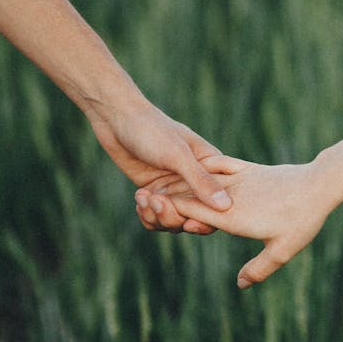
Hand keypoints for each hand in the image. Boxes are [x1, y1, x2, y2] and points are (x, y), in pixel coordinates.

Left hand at [87, 101, 230, 232]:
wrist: (117, 118)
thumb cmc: (153, 130)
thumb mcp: (178, 155)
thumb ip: (201, 181)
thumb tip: (226, 207)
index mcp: (210, 170)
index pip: (220, 205)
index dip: (208, 220)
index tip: (190, 223)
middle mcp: (194, 183)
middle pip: (194, 218)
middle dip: (175, 217)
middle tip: (157, 201)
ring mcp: (173, 189)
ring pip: (173, 221)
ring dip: (157, 216)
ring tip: (144, 197)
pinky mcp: (153, 192)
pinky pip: (154, 217)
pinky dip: (146, 214)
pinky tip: (139, 198)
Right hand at [135, 155, 332, 286]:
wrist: (320, 185)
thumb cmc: (303, 220)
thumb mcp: (283, 250)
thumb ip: (259, 269)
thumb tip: (240, 284)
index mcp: (232, 216)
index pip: (191, 212)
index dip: (168, 211)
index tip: (147, 209)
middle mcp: (231, 196)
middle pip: (190, 195)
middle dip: (165, 196)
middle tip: (141, 197)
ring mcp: (239, 180)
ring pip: (201, 180)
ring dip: (179, 181)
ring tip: (158, 182)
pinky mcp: (249, 170)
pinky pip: (220, 165)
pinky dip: (204, 166)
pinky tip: (193, 163)